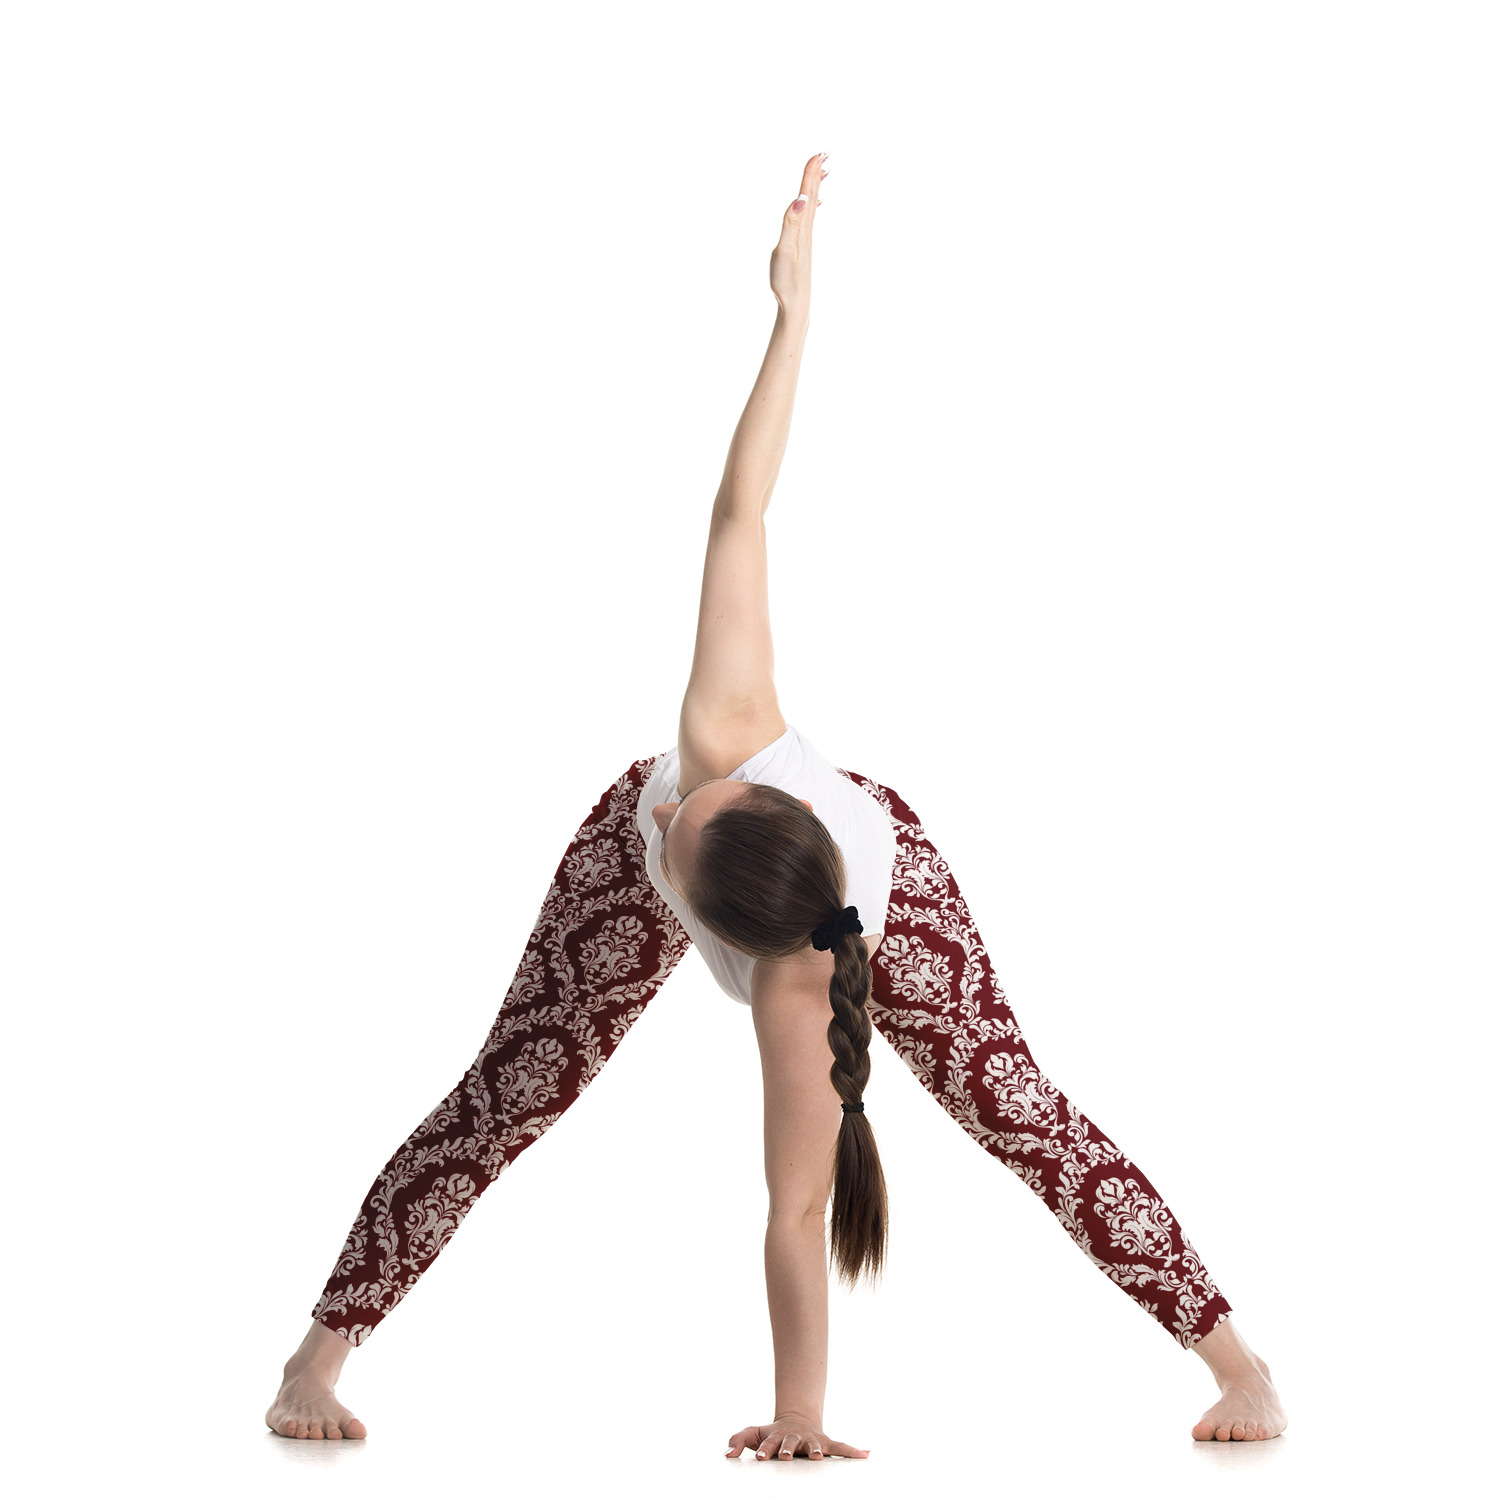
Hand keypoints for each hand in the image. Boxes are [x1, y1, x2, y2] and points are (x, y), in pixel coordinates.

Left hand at [725, 1413, 869, 1461]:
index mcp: (778, 1436)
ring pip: (814, 1446)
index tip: (762, 1458)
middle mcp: (795, 1437)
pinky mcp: (826, 1443)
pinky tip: (866, 1454)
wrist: (797, 1419)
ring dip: (816, 1451)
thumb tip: (726, 1454)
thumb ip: (738, 1440)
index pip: (770, 1443)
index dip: (766, 1450)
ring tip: (817, 1457)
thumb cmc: (772, 1433)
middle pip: (791, 1443)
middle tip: (786, 1456)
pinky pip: (841, 1447)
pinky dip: (854, 1450)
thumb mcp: (754, 1433)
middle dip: (788, 1449)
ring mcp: (811, 1440)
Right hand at [769, 153, 828, 312]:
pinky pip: (808, 218)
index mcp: (802, 228)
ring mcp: (805, 239)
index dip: (811, 173)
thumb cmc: (787, 281)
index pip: (807, 195)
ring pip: (812, 206)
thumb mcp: (785, 251)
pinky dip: (811, 205)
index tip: (819, 153)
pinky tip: (811, 206)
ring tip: (822, 172)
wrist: (796, 305)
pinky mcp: (802, 247)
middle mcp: (806, 231)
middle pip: (812, 196)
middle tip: (822, 154)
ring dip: (815, 187)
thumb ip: (791, 223)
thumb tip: (800, 199)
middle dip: (816, 174)